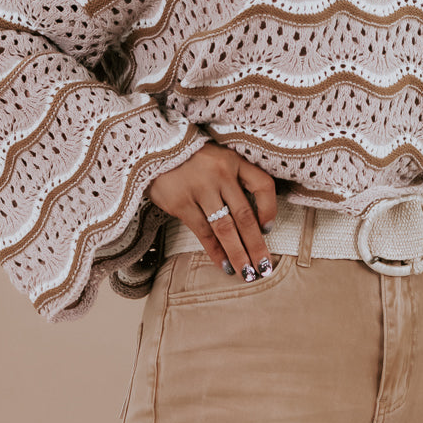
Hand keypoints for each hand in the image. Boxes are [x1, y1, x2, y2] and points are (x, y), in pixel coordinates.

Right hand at [147, 143, 277, 279]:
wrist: (152, 149)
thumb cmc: (191, 158)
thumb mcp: (217, 159)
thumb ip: (234, 181)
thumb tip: (252, 222)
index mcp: (233, 160)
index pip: (262, 185)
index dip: (269, 210)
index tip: (268, 229)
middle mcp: (220, 173)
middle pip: (245, 215)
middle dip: (256, 245)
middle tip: (264, 268)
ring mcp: (200, 188)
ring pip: (225, 228)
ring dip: (238, 254)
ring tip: (247, 273)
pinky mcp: (181, 203)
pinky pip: (204, 233)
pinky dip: (216, 252)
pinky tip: (224, 266)